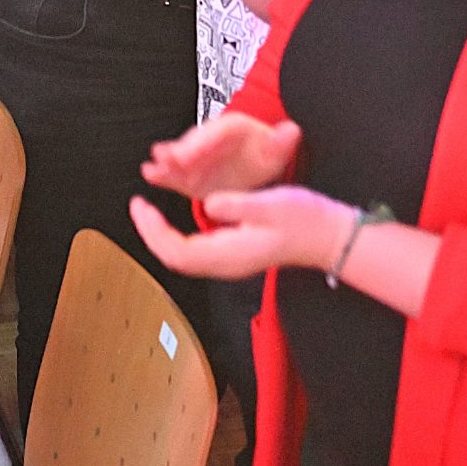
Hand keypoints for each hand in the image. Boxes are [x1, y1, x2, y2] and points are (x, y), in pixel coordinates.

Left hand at [129, 185, 353, 279]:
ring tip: (150, 213)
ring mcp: (230, 261)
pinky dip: (178, 237)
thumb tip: (209, 203)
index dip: (153, 231)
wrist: (327, 236)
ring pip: (184, 256)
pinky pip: (196, 251)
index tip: (141, 206)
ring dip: (162, 236)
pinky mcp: (235, 253)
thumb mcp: (270, 204)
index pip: (177, 251)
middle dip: (151, 233)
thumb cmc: (304, 220)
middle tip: (139, 207)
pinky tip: (176, 221)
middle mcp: (226, 263)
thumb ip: (237, 204)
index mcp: (230, 253)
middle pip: (175, 258)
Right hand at [140, 111, 300, 199]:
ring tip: (151, 169)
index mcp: (232, 128)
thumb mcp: (276, 149)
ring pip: (180, 157)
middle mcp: (211, 139)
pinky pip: (177, 171)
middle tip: (163, 159)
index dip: (199, 144)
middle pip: (192, 144)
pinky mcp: (193, 171)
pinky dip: (164, 174)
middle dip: (177, 152)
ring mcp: (200, 155)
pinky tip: (151, 175)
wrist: (258, 162)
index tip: (187, 154)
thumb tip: (292, 131)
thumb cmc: (265, 153)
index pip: (213, 134)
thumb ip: (281, 143)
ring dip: (166, 163)